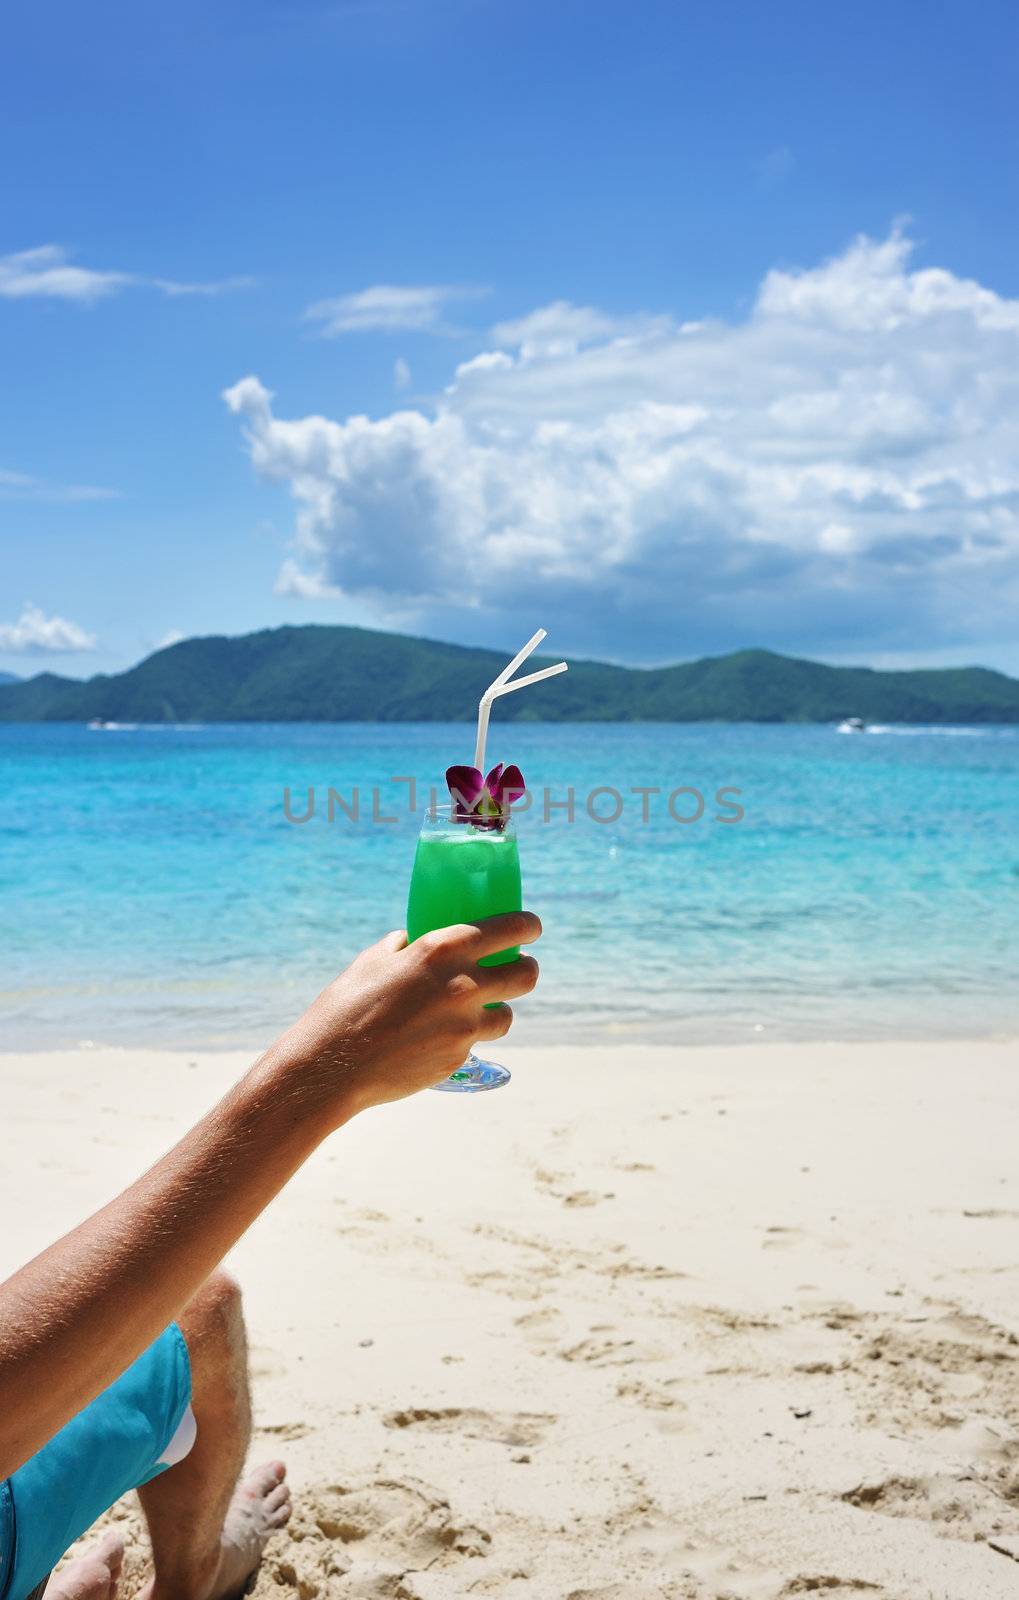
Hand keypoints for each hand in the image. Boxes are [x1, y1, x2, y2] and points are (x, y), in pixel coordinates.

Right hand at [276, 913, 541, 1119]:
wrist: (333, 1067)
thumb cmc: (346, 1006)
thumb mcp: (372, 962)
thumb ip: (401, 947)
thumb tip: (411, 940)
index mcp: (443, 949)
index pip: (509, 930)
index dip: (528, 926)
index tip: (532, 927)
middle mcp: (464, 985)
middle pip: (526, 974)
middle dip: (526, 968)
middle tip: (518, 967)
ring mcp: (466, 1026)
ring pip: (507, 1016)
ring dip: (498, 1009)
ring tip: (479, 1009)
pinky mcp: (459, 1058)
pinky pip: (475, 1044)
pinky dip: (464, 1039)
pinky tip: (438, 1038)